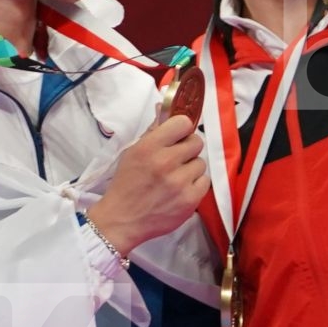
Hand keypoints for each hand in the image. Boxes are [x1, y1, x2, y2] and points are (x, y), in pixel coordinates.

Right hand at [87, 115, 209, 255]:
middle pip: (196, 142)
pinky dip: (195, 185)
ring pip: (201, 163)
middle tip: (175, 158)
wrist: (122, 220)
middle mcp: (166, 162)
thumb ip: (152, 130)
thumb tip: (164, 106)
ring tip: (175, 178)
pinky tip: (181, 190)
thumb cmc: (126, 183)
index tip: (177, 136)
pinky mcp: (190, 200)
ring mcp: (180, 183)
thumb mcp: (132, 152)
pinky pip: (205, 182)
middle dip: (187, 148)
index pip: (183, 123)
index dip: (181, 128)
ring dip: (190, 168)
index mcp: (149, 147)